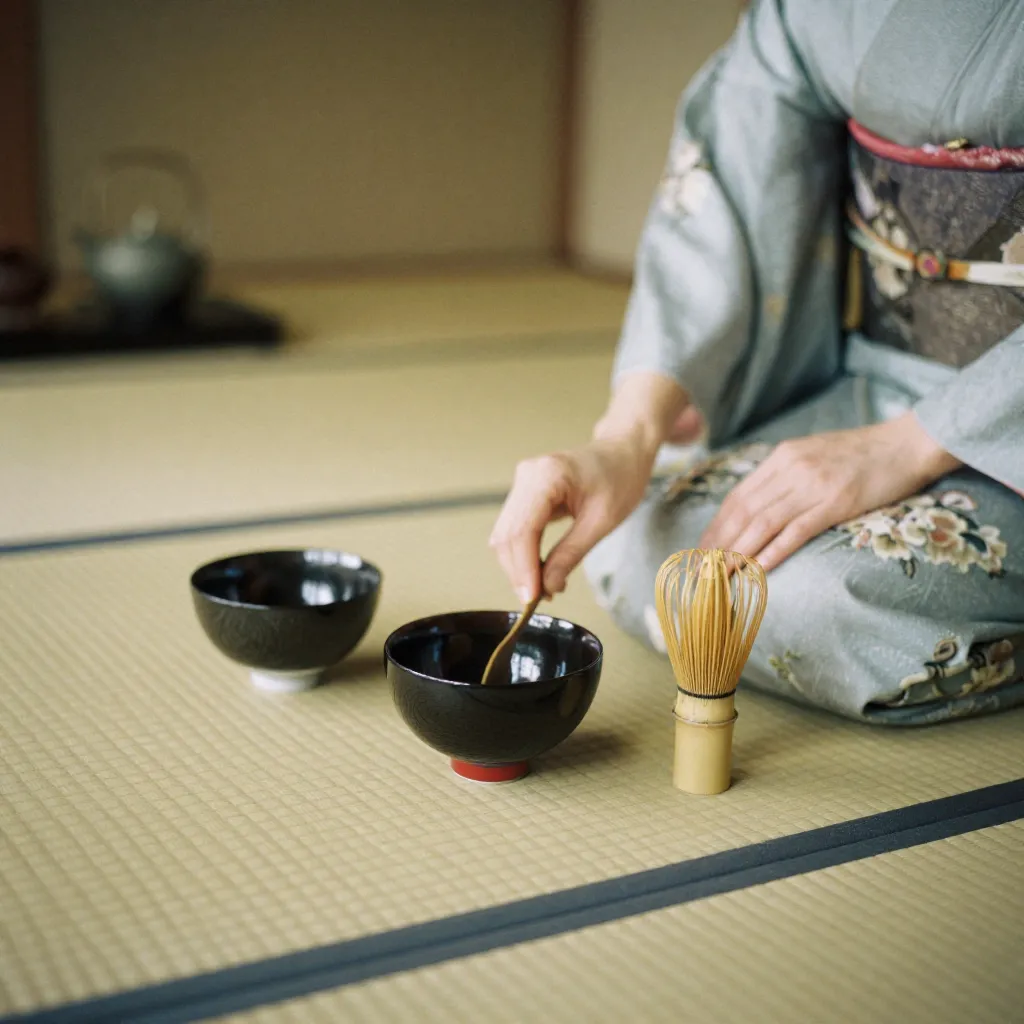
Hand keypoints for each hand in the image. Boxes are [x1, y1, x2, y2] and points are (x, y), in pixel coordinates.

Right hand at [490, 371, 690, 601]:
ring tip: (544, 588)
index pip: (522, 531)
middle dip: (519, 571)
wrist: (623, 451)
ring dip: (519, 566)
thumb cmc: (620, 478)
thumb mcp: (602, 521)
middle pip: (506, 536)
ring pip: (505, 535)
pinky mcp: (525, 493)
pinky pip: (514, 529)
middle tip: (540, 599)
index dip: (523, 568)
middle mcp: (526, 476)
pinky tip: (541, 570)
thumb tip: (548, 588)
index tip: (532, 598)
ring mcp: (522, 483)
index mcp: (546, 476)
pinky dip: (523, 554)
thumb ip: (570, 554)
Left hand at [699, 411, 962, 571]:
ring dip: (737, 553)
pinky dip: (773, 552)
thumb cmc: (864, 454)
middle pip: (743, 512)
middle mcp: (791, 469)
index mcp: (782, 457)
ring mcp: (813, 485)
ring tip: (719, 576)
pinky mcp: (836, 502)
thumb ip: (785, 475)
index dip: (716, 526)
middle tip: (700, 570)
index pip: (737, 497)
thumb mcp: (814, 455)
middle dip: (718, 544)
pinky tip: (757, 570)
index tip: (701, 550)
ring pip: (762, 524)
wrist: (909, 442)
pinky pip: (796, 531)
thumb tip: (758, 505)